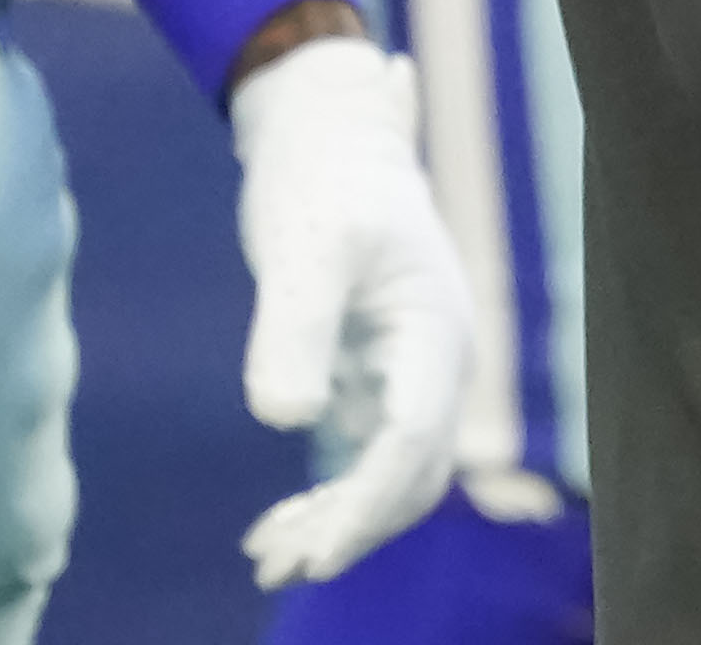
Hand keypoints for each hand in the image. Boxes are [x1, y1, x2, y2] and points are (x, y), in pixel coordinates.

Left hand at [226, 31, 474, 588]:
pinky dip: (325, 499)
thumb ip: (295, 327)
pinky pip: (366, 462)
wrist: (328, 135)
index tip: (316, 550)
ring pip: (391, 477)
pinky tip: (269, 529)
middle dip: (354, 527)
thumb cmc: (319, 179)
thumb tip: (284, 420)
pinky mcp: (378, 381)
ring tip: (263, 559)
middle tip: (281, 565)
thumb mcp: (301, 246)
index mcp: (437, 330)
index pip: (414, 438)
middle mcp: (437, 362)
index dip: (368, 501)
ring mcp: (410, 375)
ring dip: (337, 524)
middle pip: (413, 473)